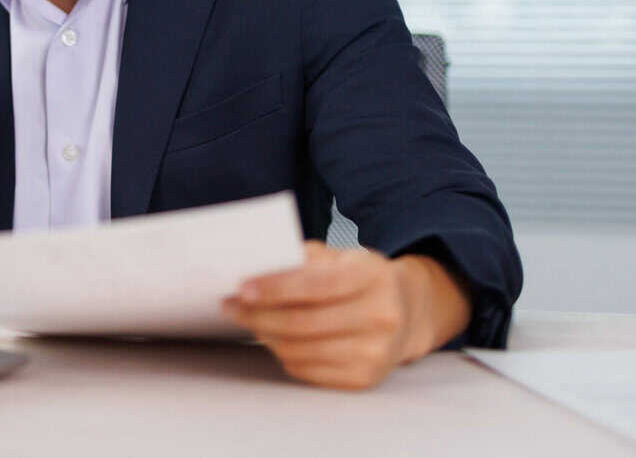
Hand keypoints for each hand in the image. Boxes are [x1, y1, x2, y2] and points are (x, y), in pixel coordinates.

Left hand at [221, 241, 467, 390]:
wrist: (406, 313)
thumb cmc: (361, 278)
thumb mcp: (342, 256)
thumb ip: (304, 258)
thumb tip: (256, 266)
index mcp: (373, 277)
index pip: (316, 285)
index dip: (274, 288)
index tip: (240, 287)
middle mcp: (381, 317)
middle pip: (303, 323)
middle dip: (258, 315)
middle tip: (229, 306)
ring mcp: (375, 353)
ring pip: (300, 350)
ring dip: (265, 335)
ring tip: (246, 320)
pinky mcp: (364, 379)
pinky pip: (307, 370)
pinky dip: (283, 354)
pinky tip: (273, 338)